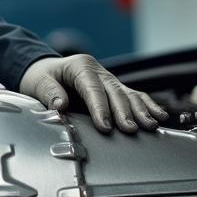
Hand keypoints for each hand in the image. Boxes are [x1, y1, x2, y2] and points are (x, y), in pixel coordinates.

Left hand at [19, 54, 167, 133]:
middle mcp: (98, 71)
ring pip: (128, 93)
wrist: (45, 71)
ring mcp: (108, 79)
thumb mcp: (38, 82)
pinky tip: (159, 116)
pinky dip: (147, 105)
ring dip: (140, 110)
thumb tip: (60, 105)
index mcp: (80, 66)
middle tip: (130, 129)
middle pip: (114, 91)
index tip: (105, 126)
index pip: (92, 88)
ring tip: (150, 125)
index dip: (100, 108)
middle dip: (123, 112)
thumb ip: (49, 93)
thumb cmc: (42, 77)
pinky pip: (134, 95)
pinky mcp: (114, 88)